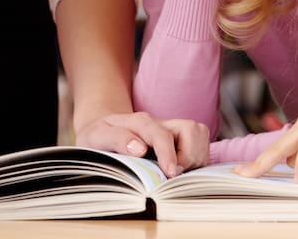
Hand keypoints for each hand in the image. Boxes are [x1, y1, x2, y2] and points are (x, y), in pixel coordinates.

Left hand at [75, 111, 209, 177]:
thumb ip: (117, 139)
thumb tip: (140, 149)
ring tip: (178, 173)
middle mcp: (161, 124)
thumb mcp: (97, 136)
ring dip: (196, 158)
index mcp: (140, 122)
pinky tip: (181, 171)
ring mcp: (172, 131)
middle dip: (189, 156)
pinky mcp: (180, 141)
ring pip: (200, 136)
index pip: (162, 134)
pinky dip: (197, 160)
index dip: (169, 154)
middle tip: (172, 175)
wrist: (102, 129)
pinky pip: (200, 145)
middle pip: (192, 130)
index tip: (170, 173)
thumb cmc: (99, 135)